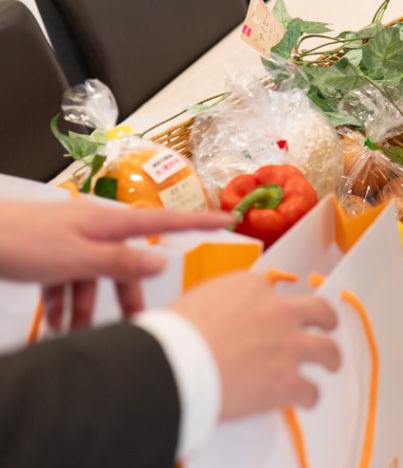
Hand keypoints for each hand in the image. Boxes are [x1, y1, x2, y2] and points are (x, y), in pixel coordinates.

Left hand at [0, 198, 231, 329]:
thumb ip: (121, 261)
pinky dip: (65, 304)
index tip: (226, 219)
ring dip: (88, 309)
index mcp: (109, 223)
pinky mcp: (50, 255)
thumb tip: (163, 259)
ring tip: (76, 336)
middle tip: (135, 325)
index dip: (197, 221)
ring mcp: (72, 242)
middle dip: (127, 297)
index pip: (165, 221)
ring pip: (94, 279)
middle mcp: (95, 230)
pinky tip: (56, 326)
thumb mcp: (77, 257)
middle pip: (126, 264)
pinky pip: (69, 281)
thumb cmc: (23, 240)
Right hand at [170, 272, 341, 418]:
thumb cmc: (174, 335)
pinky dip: (310, 396)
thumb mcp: (197, 298)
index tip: (276, 311)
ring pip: (327, 349)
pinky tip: (306, 398)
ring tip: (330, 363)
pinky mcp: (286, 381)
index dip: (276, 303)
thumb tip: (220, 312)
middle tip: (326, 325)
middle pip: (319, 310)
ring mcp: (287, 346)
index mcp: (252, 286)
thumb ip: (221, 300)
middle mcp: (277, 312)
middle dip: (325, 319)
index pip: (275, 288)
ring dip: (331, 358)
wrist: (172, 365)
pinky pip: (311, 390)